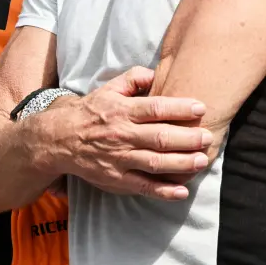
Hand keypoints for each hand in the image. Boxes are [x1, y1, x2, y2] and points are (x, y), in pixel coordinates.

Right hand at [42, 66, 211, 199]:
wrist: (57, 140)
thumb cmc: (88, 113)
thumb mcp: (106, 90)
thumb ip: (131, 79)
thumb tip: (155, 73)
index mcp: (121, 111)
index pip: (155, 108)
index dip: (180, 108)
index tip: (200, 108)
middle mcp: (122, 135)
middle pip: (161, 137)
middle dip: (188, 138)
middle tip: (208, 138)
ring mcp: (119, 159)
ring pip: (156, 162)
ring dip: (182, 163)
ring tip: (201, 160)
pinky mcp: (116, 179)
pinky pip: (143, 186)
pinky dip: (163, 191)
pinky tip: (182, 191)